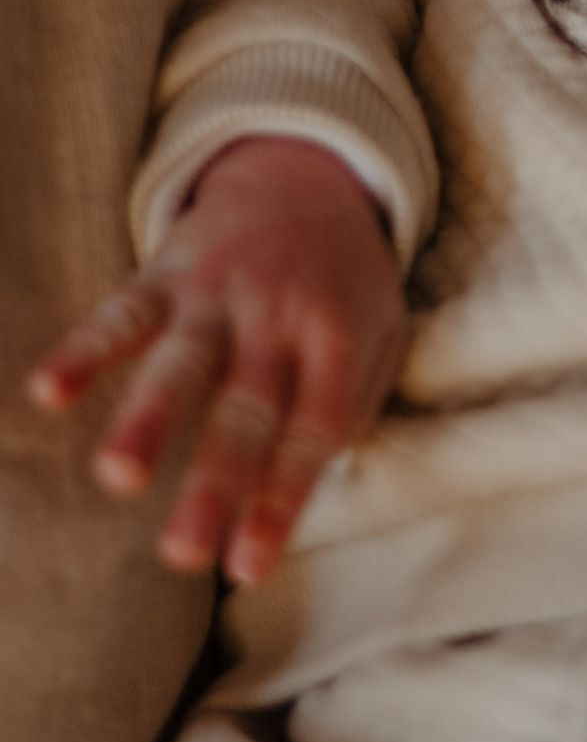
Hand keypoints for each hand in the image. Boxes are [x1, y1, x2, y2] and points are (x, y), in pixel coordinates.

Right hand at [28, 136, 406, 586]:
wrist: (309, 173)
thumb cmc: (345, 282)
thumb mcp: (383, 332)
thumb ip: (351, 405)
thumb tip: (306, 486)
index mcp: (336, 339)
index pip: (310, 432)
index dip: (277, 500)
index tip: (245, 567)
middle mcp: (278, 317)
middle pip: (245, 411)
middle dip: (212, 484)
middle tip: (182, 553)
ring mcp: (218, 293)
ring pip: (180, 362)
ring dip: (148, 419)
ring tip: (118, 476)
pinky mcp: (168, 271)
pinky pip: (124, 311)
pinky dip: (86, 347)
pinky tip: (49, 389)